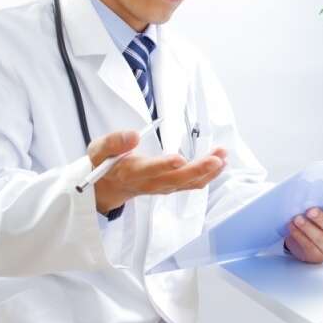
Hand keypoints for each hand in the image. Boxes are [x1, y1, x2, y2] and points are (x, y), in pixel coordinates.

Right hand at [87, 130, 226, 214]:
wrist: (107, 187)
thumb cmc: (105, 164)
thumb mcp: (99, 150)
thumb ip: (114, 142)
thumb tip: (132, 135)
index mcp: (131, 172)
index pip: (149, 170)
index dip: (164, 165)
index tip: (179, 159)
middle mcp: (149, 183)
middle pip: (176, 179)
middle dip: (198, 169)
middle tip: (216, 158)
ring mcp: (162, 187)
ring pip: (188, 183)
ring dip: (208, 171)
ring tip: (223, 156)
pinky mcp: (171, 187)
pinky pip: (192, 184)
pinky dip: (208, 176)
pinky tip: (221, 164)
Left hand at [285, 199, 322, 263]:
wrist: (309, 242)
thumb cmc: (319, 225)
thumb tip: (315, 199)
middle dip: (321, 219)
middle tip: (310, 211)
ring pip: (320, 239)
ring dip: (307, 227)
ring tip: (297, 219)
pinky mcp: (317, 257)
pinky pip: (308, 246)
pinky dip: (299, 236)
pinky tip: (293, 228)